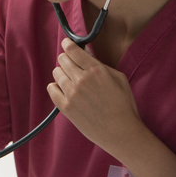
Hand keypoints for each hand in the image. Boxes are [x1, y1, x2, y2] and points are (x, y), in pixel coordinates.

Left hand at [47, 38, 142, 155]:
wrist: (121, 132)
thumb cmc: (123, 105)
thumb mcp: (119, 78)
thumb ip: (100, 64)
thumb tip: (85, 51)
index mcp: (96, 70)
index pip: (73, 50)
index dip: (68, 45)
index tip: (67, 44)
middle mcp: (81, 80)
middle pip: (62, 59)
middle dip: (67, 60)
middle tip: (73, 65)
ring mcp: (71, 93)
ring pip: (56, 73)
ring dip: (62, 74)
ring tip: (72, 81)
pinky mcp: (65, 107)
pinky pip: (51, 88)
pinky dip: (56, 87)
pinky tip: (64, 90)